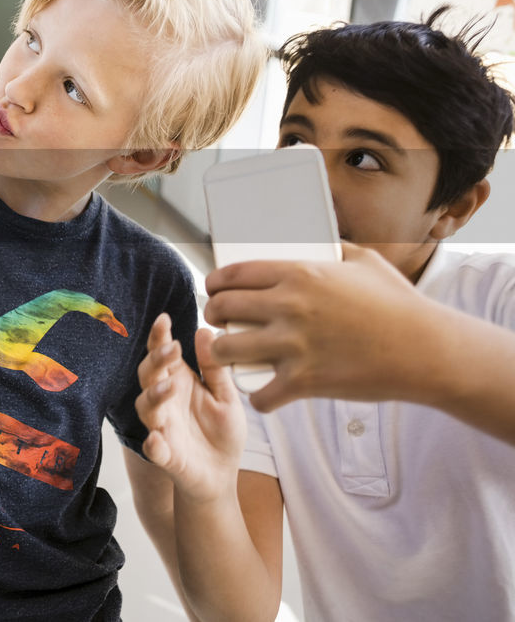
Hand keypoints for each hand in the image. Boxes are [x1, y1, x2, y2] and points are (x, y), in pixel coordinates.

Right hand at [135, 314, 244, 502]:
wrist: (222, 474)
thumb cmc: (221, 432)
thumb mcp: (226, 395)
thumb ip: (215, 367)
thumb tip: (205, 331)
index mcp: (178, 382)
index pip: (163, 355)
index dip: (159, 337)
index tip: (163, 319)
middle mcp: (164, 401)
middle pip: (149, 375)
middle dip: (156, 361)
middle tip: (171, 348)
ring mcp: (162, 427)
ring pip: (146, 407)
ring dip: (153, 396)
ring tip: (169, 387)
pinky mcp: (166, 455)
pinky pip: (154, 448)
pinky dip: (153, 444)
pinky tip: (156, 439)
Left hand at [204, 242, 433, 410]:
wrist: (427, 350)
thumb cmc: (400, 305)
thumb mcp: (365, 262)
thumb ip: (336, 251)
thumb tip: (324, 243)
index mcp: (298, 274)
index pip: (234, 274)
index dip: (215, 282)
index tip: (213, 289)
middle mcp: (289, 307)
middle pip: (222, 308)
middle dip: (212, 315)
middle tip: (217, 321)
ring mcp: (294, 345)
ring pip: (227, 350)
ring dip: (222, 354)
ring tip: (229, 355)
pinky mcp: (304, 381)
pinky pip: (261, 394)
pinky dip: (259, 398)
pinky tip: (264, 394)